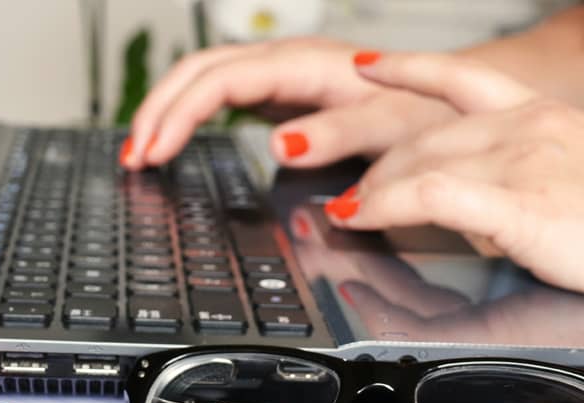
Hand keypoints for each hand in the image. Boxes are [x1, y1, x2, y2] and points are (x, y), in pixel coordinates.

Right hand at [121, 37, 455, 169]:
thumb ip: (339, 133)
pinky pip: (221, 95)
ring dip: (166, 111)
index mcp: (308, 67)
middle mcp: (289, 63)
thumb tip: (280, 144)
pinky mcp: (282, 94)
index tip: (154, 153)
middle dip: (158, 111)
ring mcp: (283, 76)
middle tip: (132, 157)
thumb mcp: (392, 127)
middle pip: (200, 71)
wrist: (451, 99)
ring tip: (140, 150)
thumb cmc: (427, 112)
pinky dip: (190, 116)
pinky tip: (175, 139)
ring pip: (205, 78)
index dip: (180, 115)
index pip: (221, 82)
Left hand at [324, 52, 583, 344]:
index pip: (463, 79)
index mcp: (550, 117)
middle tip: (355, 191)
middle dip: (381, 166)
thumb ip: (527, 184)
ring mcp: (526, 161)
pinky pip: (430, 195)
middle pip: (427, 134)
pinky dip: (384, 206)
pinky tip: (363, 216)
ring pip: (420, 161)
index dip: (409, 68)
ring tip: (349, 211)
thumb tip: (479, 210)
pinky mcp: (522, 204)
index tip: (371, 67)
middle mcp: (533, 127)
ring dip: (373, 190)